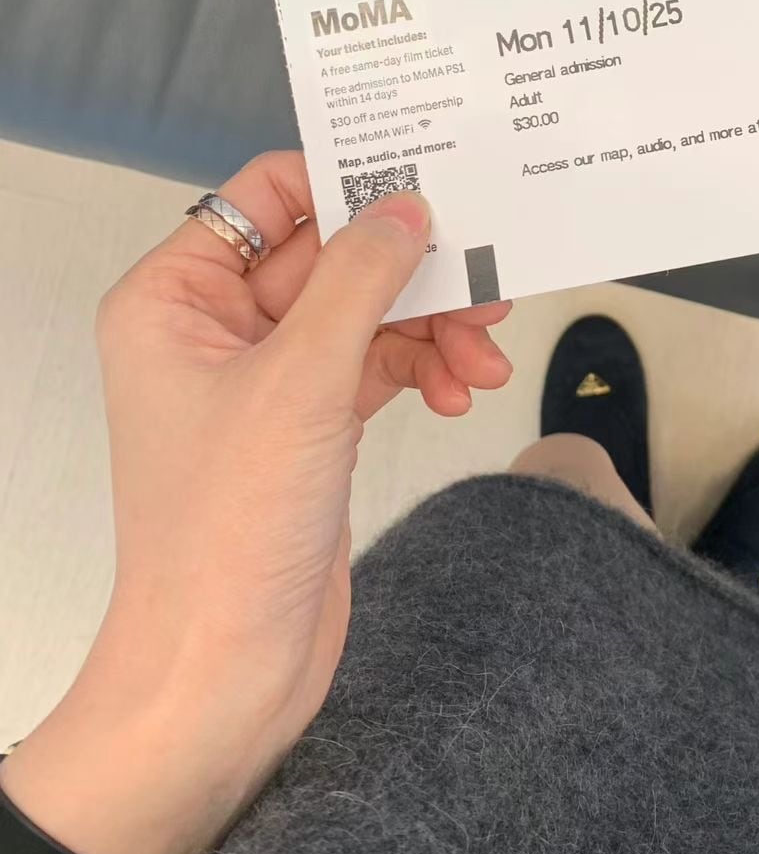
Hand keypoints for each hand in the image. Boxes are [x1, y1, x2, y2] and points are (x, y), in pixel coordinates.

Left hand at [3, 151, 510, 853]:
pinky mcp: (312, 426)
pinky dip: (427, 368)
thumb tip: (407, 206)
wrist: (225, 669)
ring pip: (369, 311)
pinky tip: (464, 392)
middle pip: (332, 254)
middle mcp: (216, 328)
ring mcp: (268, 379)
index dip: (349, 185)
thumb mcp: (300, 381)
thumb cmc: (226, 530)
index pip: (267, 196)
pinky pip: (383, 364)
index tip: (432, 186)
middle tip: (488, 277)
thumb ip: (359, 278)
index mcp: (176, 297)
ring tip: (487, 355)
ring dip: (434, 324)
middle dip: (413, 269)